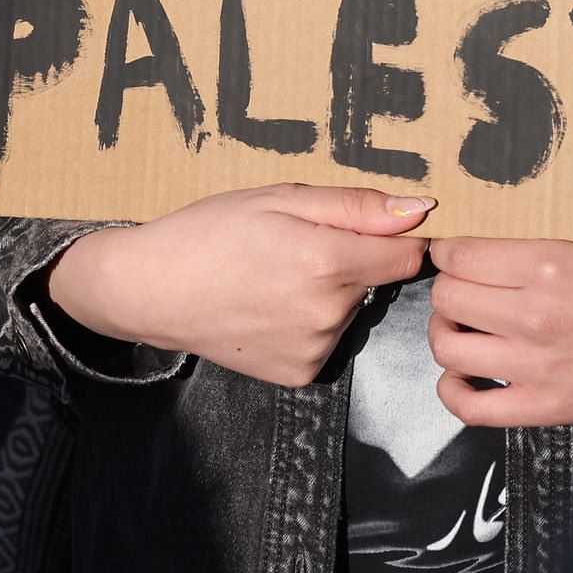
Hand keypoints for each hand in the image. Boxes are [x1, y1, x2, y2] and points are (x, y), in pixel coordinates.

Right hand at [47, 185, 434, 389]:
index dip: (391, 238)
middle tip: (294, 247)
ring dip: (328, 293)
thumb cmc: (212, 231)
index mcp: (328, 262)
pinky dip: (308, 323)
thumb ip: (357, 206)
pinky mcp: (299, 373)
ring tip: (274, 277)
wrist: (152, 289)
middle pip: (375, 281)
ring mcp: (314, 349)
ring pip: (349, 310)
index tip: (363, 229)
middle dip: (350, 261)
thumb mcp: (282, 199)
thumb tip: (420, 209)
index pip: (408, 256)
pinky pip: (326, 339)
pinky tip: (270, 308)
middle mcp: (328, 313)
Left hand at [426, 238, 572, 426]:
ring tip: (466, 323)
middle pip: (447, 296)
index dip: (452, 248)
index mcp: (551, 263)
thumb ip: (547, 238)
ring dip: (449, 332)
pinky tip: (466, 374)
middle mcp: (537, 314)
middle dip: (450, 285)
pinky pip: (471, 408)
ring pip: (448, 347)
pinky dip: (454, 391)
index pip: (461, 253)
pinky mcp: (550, 408)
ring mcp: (539, 366)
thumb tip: (496, 230)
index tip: (459, 249)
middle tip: (466, 283)